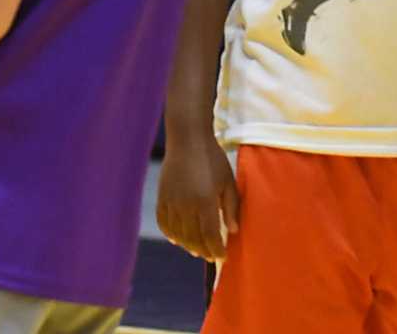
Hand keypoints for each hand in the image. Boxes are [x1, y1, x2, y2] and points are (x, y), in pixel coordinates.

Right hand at [156, 132, 239, 262]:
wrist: (187, 139)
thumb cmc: (212, 159)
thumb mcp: (228, 181)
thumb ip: (231, 207)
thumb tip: (234, 231)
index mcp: (205, 201)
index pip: (210, 235)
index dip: (216, 249)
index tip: (222, 257)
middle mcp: (186, 205)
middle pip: (193, 238)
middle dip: (203, 250)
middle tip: (210, 255)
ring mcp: (171, 202)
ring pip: (178, 234)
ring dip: (187, 245)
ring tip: (196, 250)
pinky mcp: (162, 197)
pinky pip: (164, 223)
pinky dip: (170, 234)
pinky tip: (177, 239)